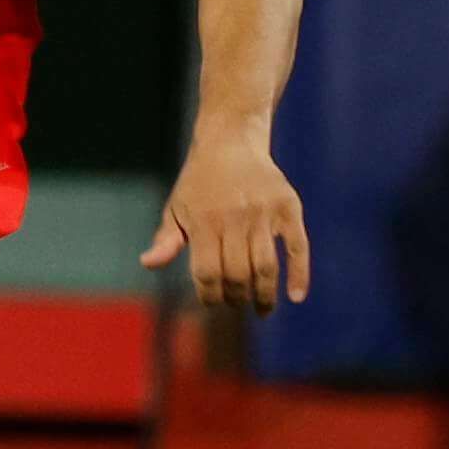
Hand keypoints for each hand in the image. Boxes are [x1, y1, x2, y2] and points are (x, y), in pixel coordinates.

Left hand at [143, 128, 311, 311]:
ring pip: (266, 266)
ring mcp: (263, 212)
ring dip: (264, 295)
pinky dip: (300, 274)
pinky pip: (298, 246)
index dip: (210, 296)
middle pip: (237, 274)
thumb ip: (166, 239)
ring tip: (262, 309)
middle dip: (235, 298)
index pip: (206, 273)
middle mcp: (234, 217)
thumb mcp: (176, 207)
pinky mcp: (288, 207)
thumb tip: (148, 263)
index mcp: (203, 221)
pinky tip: (296, 296)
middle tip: (236, 303)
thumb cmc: (199, 182)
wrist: (231, 140)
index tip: (213, 302)